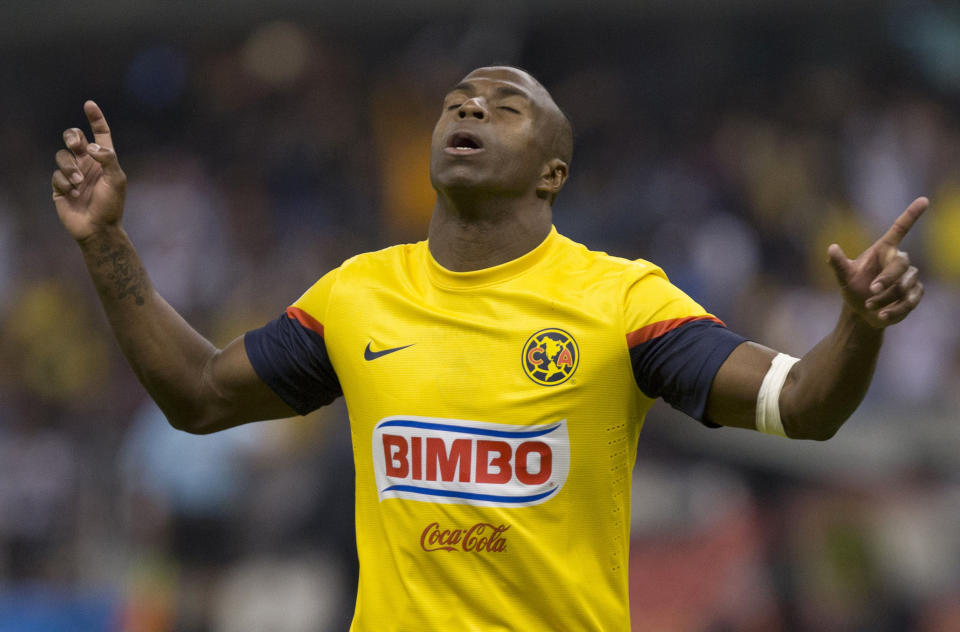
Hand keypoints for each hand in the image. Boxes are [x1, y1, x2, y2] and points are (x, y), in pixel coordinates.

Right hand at [51, 101, 126, 241]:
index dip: (95, 119)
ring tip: (78, 182)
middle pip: (73, 138)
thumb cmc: (111, 205)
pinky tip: (73, 194)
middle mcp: (87, 163)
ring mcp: (72, 174)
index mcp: (104, 160)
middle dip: (71, 136)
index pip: (100, 134)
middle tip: (75, 144)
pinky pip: (56, 175)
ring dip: (69, 167)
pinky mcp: (60, 186)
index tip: (89, 104)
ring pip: (61, 155)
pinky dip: (64, 183)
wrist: (98, 228)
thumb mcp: (116, 180)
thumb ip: (107, 158)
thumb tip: (90, 145)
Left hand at [827, 197, 927, 327]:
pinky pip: (910, 300)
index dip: (911, 215)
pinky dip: (895, 310)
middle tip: (871, 290)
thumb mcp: (844, 278)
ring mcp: (909, 278)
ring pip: (905, 285)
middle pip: (902, 263)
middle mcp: (899, 261)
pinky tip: (882, 316)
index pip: (900, 229)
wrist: (861, 312)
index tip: (923, 199)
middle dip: (887, 278)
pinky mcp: (914, 294)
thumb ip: (838, 264)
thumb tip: (831, 248)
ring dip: (886, 297)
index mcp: (883, 251)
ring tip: (869, 306)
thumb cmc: (853, 289)